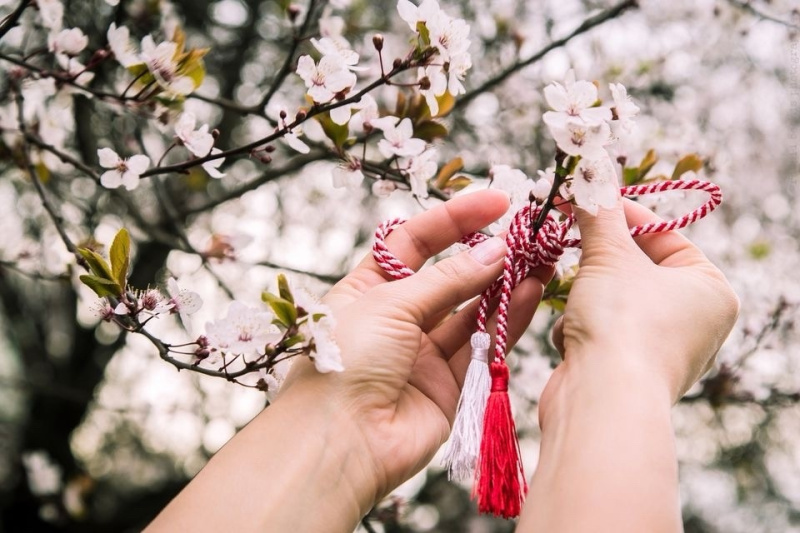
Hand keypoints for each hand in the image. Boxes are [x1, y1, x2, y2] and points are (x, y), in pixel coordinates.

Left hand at [279, 189, 552, 512]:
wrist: (338, 443)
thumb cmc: (345, 363)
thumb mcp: (390, 304)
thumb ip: (448, 279)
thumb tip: (494, 250)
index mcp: (366, 290)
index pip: (413, 242)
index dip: (453, 220)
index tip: (495, 202)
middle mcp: (396, 319)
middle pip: (448, 276)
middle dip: (486, 252)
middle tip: (527, 232)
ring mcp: (422, 353)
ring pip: (472, 310)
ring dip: (505, 283)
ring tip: (542, 257)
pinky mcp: (448, 386)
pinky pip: (483, 345)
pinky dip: (507, 319)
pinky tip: (531, 291)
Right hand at [518, 199, 738, 532]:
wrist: (601, 401)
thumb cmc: (622, 323)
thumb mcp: (609, 256)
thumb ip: (599, 213)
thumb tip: (589, 170)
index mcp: (711, 290)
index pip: (666, 236)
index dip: (624, 216)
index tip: (589, 201)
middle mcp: (695, 323)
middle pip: (637, 269)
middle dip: (598, 260)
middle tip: (570, 238)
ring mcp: (662, 351)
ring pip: (612, 300)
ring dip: (585, 296)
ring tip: (577, 302)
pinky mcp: (627, 373)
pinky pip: (601, 333)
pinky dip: (581, 330)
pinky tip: (575, 341)